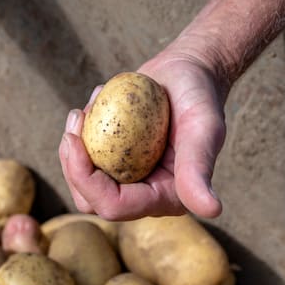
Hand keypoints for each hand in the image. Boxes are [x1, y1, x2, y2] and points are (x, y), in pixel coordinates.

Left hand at [58, 50, 227, 220]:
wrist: (190, 73)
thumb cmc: (201, 96)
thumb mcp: (203, 129)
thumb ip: (199, 170)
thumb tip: (212, 210)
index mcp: (167, 197)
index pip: (115, 206)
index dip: (86, 182)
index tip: (73, 141)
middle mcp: (146, 194)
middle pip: (91, 200)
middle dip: (72, 166)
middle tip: (76, 118)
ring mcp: (129, 178)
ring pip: (83, 183)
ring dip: (71, 149)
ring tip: (81, 111)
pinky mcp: (116, 161)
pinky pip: (86, 158)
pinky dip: (81, 132)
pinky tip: (94, 102)